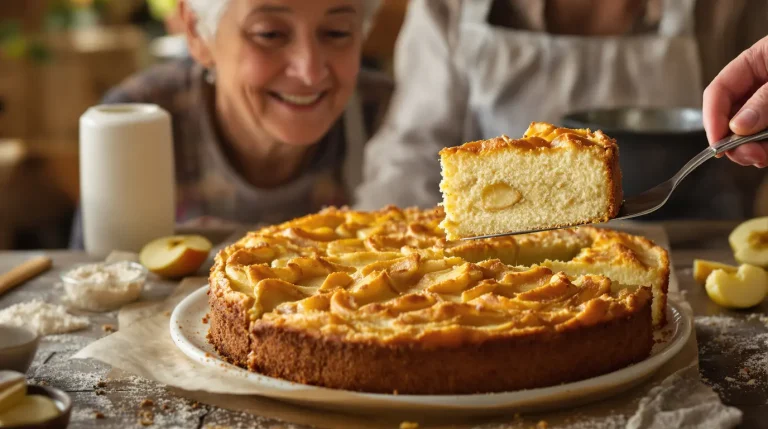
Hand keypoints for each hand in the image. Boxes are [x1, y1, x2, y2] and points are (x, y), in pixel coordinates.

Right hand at [702, 35, 767, 167]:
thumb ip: (763, 100)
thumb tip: (737, 127)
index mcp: (755, 63)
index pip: (718, 92)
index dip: (712, 118)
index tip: (717, 144)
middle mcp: (759, 85)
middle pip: (729, 117)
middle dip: (733, 140)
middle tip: (744, 155)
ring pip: (746, 134)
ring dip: (749, 151)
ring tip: (760, 158)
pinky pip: (765, 141)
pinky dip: (763, 151)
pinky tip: (765, 155)